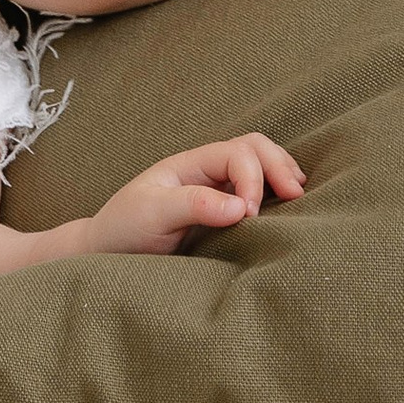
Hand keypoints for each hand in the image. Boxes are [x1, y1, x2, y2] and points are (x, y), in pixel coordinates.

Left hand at [84, 134, 305, 255]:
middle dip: (278, 166)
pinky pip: (257, 193)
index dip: (251, 179)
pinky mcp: (222, 215)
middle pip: (254, 148)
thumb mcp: (151, 214)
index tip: (248, 216)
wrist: (105, 253)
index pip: (236, 154)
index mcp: (189, 165)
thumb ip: (193, 205)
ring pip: (260, 166)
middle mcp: (206, 173)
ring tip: (298, 197)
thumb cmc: (124, 229)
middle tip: (295, 196)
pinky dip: (275, 195)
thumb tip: (241, 207)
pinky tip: (286, 210)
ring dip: (282, 175)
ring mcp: (216, 191)